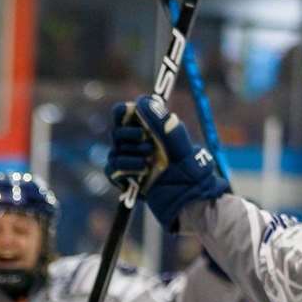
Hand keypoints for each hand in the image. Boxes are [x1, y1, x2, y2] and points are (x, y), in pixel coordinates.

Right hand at [105, 95, 229, 227]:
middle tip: (149, 145)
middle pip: (117, 131)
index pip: (125, 113)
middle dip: (130, 136)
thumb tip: (143, 101)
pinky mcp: (122, 178)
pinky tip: (141, 173)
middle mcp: (136, 143)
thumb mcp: (179, 145)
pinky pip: (112, 168)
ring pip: (115, 150)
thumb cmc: (189, 171)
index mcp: (150, 129)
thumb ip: (162, 123)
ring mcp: (128, 160)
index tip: (130, 113)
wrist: (186, 200)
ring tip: (148, 163)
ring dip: (131, 155)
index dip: (124, 112)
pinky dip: (126, 168)